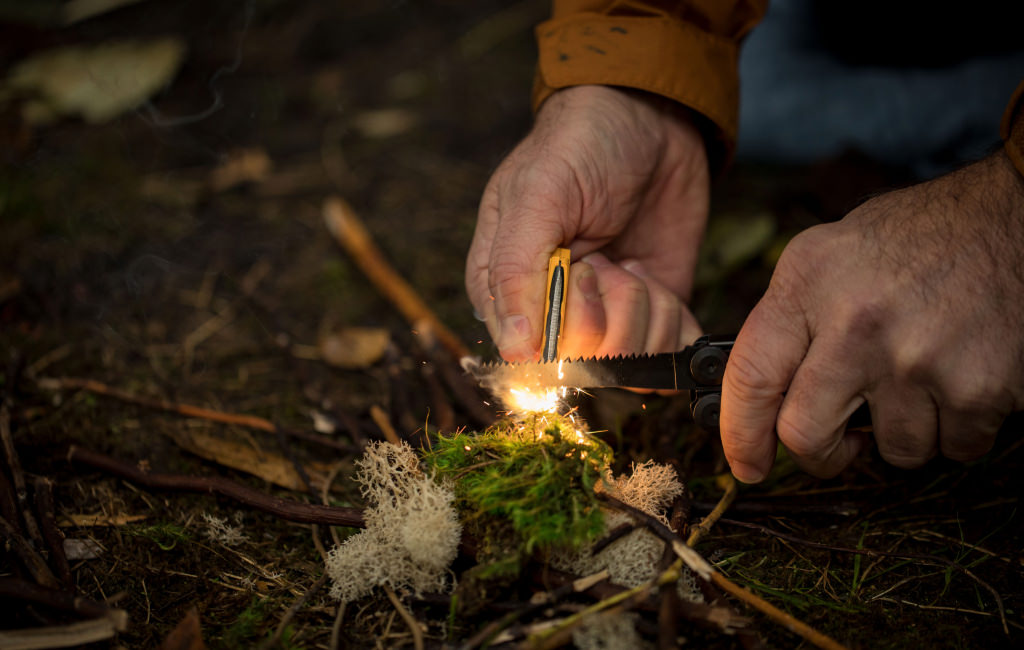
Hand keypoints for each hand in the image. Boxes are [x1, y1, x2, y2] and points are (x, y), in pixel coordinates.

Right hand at [466, 85, 708, 361]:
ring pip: (630, 361)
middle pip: (585, 361)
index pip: (529, 352)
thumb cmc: (580, 147)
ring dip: (644, 308)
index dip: (564, 319)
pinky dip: (674, 322)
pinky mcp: (649, 320)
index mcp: (505, 291)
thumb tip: (514, 351)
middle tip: (606, 256)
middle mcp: (551, 316)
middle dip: (609, 306)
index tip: (580, 268)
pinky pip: (666, 357)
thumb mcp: (536, 196)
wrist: (651, 118)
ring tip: (631, 262)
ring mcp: (604, 320)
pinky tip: (656, 279)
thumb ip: (514, 271)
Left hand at [721, 151, 1023, 481]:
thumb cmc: (916, 239)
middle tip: (838, 446)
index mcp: (808, 283)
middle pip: (805, 434)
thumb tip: (757, 396)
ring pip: (893, 451)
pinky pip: (956, 447)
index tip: (746, 464)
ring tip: (918, 381)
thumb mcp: (828, 255)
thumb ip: (790, 319)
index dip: (740, 434)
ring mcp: (916, 360)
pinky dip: (959, 429)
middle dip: (820, 455)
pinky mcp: (976, 388)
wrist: (1012, 217)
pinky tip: (959, 379)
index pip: (751, 376)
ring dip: (903, 433)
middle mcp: (854, 324)